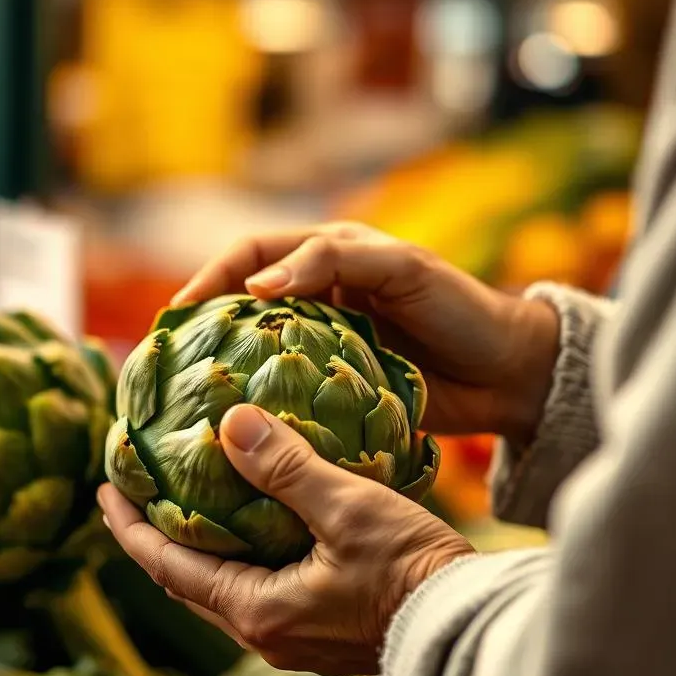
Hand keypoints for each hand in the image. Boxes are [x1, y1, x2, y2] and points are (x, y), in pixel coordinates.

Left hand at [99, 404, 474, 675]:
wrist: (470, 628)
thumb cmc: (411, 571)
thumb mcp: (345, 506)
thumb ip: (285, 467)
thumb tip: (229, 422)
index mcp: (256, 611)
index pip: (168, 566)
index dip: (130, 527)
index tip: (104, 489)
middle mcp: (265, 634)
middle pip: (187, 580)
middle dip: (154, 537)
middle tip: (132, 493)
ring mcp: (293, 637)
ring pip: (221, 588)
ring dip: (195, 547)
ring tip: (183, 504)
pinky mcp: (319, 630)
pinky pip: (255, 590)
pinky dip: (234, 555)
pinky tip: (249, 524)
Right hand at [173, 223, 558, 443]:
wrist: (508, 373)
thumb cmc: (460, 309)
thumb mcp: (400, 269)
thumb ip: (331, 262)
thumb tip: (256, 285)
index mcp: (327, 256)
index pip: (250, 254)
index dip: (210, 276)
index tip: (180, 312)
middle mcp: (317, 296)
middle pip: (242, 302)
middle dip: (203, 323)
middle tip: (168, 358)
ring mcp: (323, 343)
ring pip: (258, 348)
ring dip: (223, 365)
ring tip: (188, 392)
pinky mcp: (332, 387)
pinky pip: (285, 390)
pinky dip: (258, 401)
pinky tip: (238, 422)